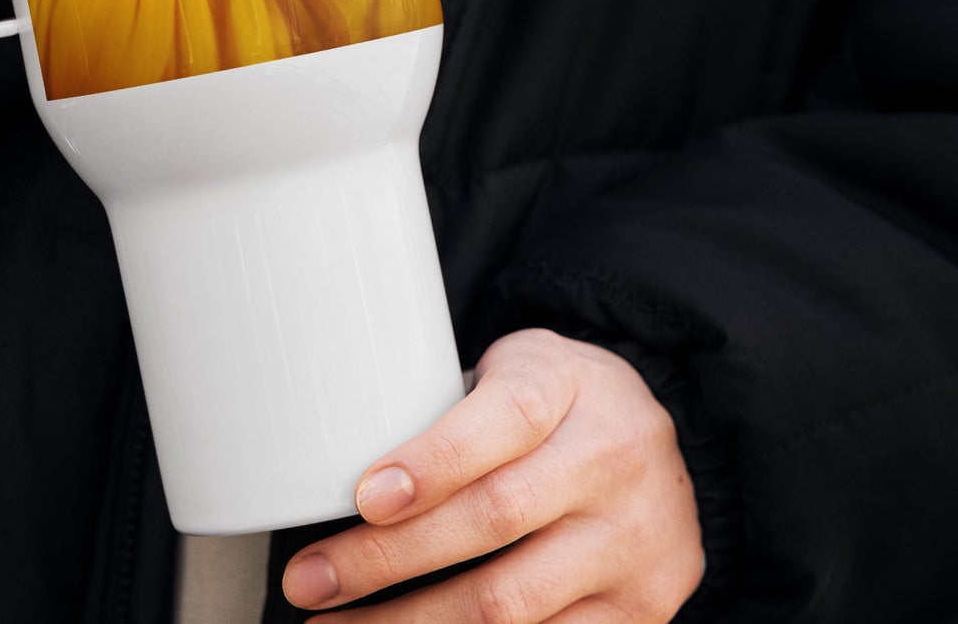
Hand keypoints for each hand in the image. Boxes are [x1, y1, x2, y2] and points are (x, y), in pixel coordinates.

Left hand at [282, 329, 703, 621]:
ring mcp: (635, 543)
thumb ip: (448, 406)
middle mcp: (612, 461)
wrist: (655, 437)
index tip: (364, 499)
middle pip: (493, 518)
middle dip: (387, 559)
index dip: (432, 464)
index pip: (503, 421)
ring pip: (512, 603)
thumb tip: (338, 464)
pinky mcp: (644, 609)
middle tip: (311, 579)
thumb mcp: (511, 367)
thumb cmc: (554, 398)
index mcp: (568, 385)